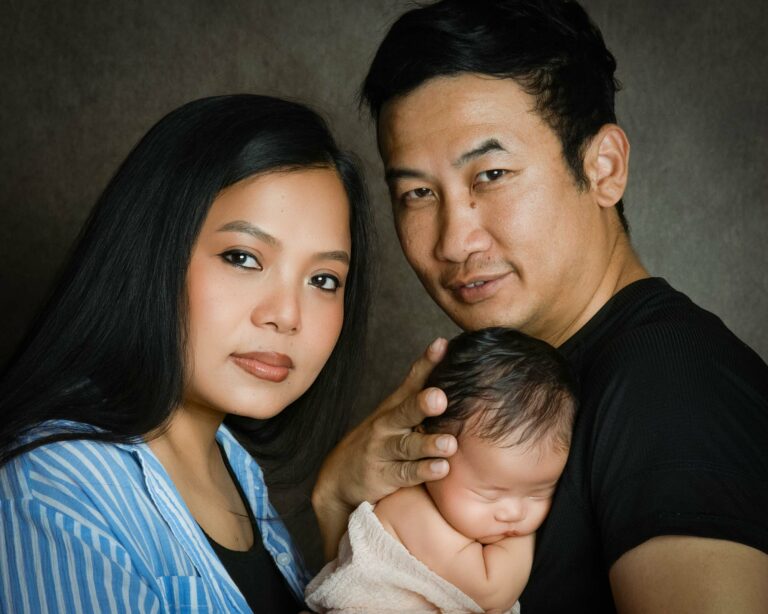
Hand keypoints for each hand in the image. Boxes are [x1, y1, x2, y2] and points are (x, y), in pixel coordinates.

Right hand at [312, 338, 456, 557]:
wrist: (337, 478)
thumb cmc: (379, 441)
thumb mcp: (394, 415)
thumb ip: (419, 397)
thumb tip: (451, 365)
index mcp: (395, 406)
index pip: (413, 381)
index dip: (427, 362)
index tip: (442, 345)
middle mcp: (387, 424)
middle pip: (406, 411)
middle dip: (422, 404)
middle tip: (439, 398)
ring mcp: (383, 449)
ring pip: (408, 445)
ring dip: (428, 444)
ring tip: (449, 444)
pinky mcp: (382, 476)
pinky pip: (405, 473)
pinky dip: (423, 471)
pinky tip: (441, 468)